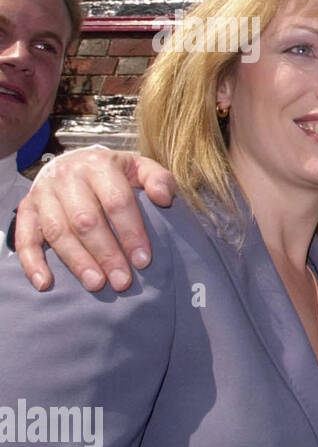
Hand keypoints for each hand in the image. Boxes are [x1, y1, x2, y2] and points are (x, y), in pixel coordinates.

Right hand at [15, 146, 175, 291]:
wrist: (73, 162)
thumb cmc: (113, 172)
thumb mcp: (139, 167)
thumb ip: (158, 178)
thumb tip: (164, 198)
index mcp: (99, 165)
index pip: (117, 201)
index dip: (131, 232)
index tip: (142, 260)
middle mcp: (67, 177)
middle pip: (86, 220)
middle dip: (106, 253)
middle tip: (122, 281)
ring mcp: (43, 193)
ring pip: (58, 231)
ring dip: (77, 261)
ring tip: (96, 284)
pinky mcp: (27, 209)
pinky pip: (25, 237)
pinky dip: (32, 262)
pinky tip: (45, 283)